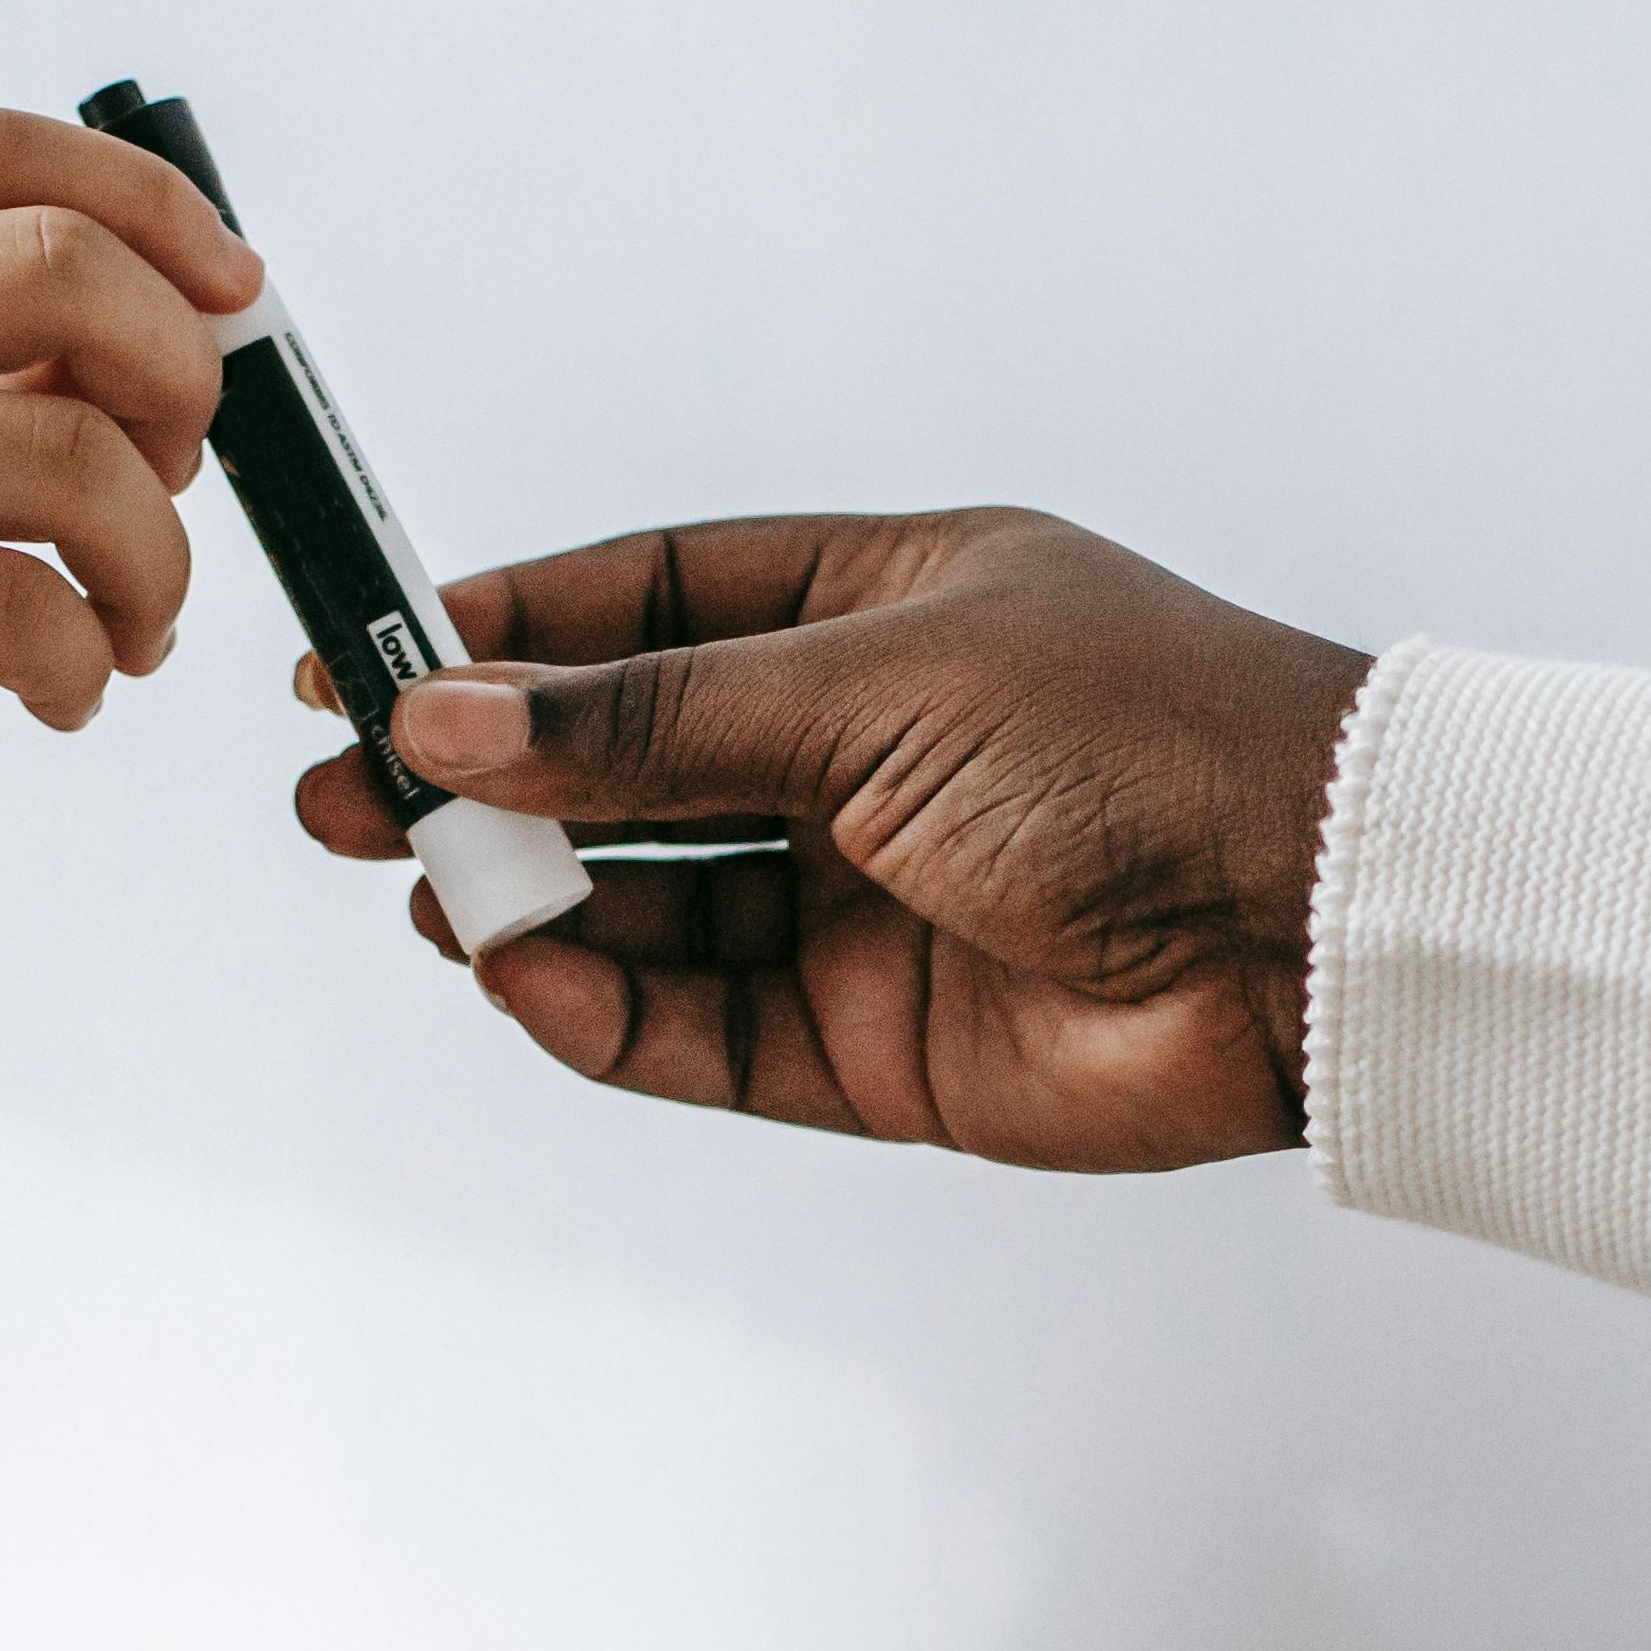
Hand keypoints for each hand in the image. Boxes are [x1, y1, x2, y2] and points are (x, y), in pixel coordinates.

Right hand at [0, 108, 258, 926]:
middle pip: (59, 267)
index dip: (150, 205)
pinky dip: (85, 665)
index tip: (237, 295)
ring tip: (131, 624)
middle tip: (180, 475)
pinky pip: (25, 607)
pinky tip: (60, 693)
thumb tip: (200, 310)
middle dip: (179, 376)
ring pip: (73, 455)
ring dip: (155, 562)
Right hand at [291, 509, 1371, 1172]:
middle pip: (628, 766)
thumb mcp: (866, 686)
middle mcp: (868, 755)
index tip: (368, 661)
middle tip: (341, 807)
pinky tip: (526, 979)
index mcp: (882, 613)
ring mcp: (870, 903)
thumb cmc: (1139, 743)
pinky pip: (706, 1031)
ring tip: (423, 893)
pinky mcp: (882, 1044)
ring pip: (653, 908)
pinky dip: (609, 1012)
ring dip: (532, 901)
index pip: (649, 607)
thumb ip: (651, 718)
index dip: (506, 635)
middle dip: (486, 785)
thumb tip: (453, 717)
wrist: (1309, 922)